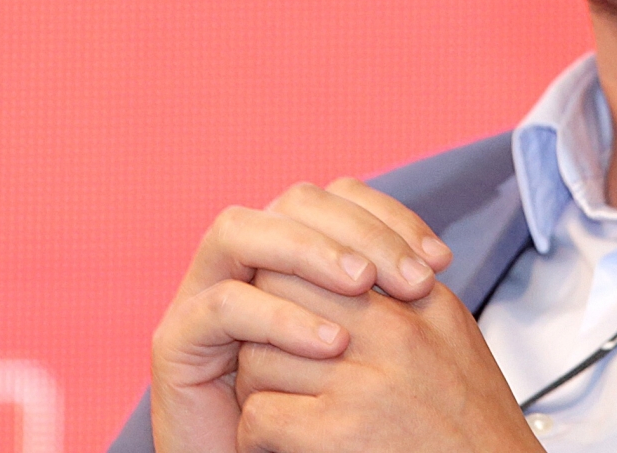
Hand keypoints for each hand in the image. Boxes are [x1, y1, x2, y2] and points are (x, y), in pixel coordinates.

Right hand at [149, 178, 453, 452]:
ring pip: (241, 230)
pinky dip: (278, 315)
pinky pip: (222, 305)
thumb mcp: (372, 347)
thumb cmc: (334, 419)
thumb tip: (438, 261)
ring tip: (364, 288)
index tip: (440, 262)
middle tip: (411, 277)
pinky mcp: (175, 342)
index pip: (340, 197)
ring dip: (309, 252)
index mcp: (293, 252)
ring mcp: (202, 294)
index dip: (390, 216)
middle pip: (294, 201)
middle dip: (358, 229)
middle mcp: (245, 260)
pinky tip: (331, 344)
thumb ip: (389, 298)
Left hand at [234, 271, 541, 452]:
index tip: (287, 312)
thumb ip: (405, 302)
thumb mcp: (451, 341)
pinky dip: (258, 435)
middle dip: (265, 327)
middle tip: (269, 358)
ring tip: (277, 406)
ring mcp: (367, 383)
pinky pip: (260, 415)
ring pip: (260, 358)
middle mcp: (397, 333)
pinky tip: (280, 443)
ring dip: (257, 387)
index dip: (293, 284)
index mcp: (424, 303)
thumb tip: (346, 269)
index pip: (329, 258)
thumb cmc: (470, 428)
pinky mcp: (340, 434)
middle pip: (284, 296)